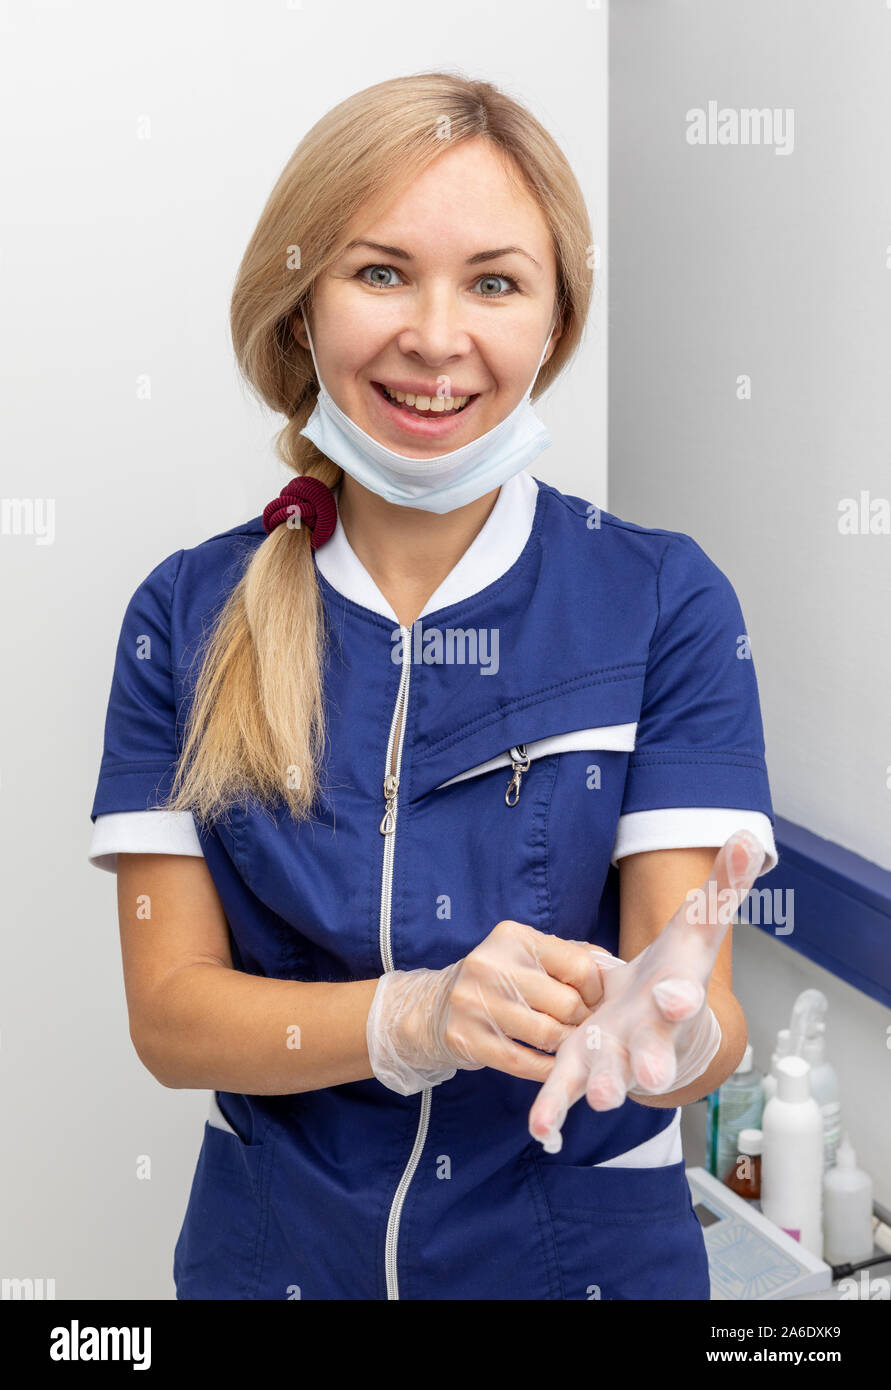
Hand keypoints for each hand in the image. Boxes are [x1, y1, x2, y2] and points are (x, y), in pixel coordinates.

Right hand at [366, 919, 622, 1094]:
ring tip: (573, 1049)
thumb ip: (573, 956)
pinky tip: (554, 1069)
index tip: (596, 1003)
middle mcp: (490, 964)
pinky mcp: (465, 1038)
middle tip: (589, 1032)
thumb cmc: (499, 980)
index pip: (577, 964)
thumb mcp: (528, 955)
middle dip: (584, 1022)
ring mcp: (474, 1002)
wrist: (434, 1007)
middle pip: (565, 1003)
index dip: (596, 990)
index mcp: (513, 937)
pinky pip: (522, 1062)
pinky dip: (546, 1070)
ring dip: (568, 1048)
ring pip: (546, 1035)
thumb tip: (618, 971)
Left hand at [527, 829, 765, 1151]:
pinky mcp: (580, 1066)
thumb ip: (720, 884)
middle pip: (654, 1051)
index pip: (682, 995)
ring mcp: (614, 1055)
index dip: (680, 994)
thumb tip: (747, 833)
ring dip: (604, 1087)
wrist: (653, 1014)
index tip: (677, 995)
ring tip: (597, 1102)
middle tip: (653, 1076)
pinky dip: (552, 1111)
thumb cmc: (678, 968)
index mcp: (673, 996)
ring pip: (610, 1076)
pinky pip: (563, 1091)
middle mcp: (648, 1034)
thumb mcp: (698, 923)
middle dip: (654, 1062)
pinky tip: (539, 1130)